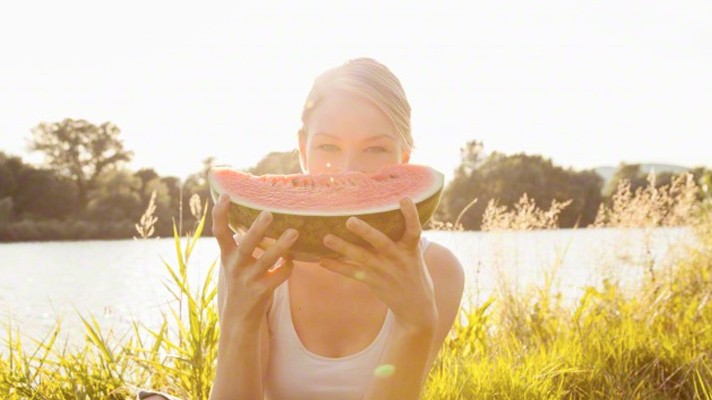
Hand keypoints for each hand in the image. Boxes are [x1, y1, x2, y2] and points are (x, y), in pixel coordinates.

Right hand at [212, 194, 298, 323]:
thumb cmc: (240, 282)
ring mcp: (249, 279)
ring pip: (267, 260)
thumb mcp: (234, 263)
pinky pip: (280, 275)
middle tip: (268, 213)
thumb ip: (239, 244)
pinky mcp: (262, 291)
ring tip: (294, 232)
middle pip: (245, 245)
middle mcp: (236, 266)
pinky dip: (288, 266)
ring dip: (281, 246)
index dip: (220, 213)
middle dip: (256, 230)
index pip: (219, 232)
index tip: (226, 195)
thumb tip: (250, 217)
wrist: (239, 317)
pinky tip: (292, 260)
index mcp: (227, 256)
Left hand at [318, 197, 437, 333]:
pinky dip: (338, 267)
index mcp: (411, 248)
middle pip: (381, 242)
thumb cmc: (413, 272)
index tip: (404, 198)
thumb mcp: (413, 253)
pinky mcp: (374, 281)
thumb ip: (402, 236)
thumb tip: (385, 211)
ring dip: (343, 248)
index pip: (414, 229)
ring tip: (327, 238)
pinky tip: (322, 261)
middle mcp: (398, 258)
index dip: (411, 214)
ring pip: (362, 257)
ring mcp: (385, 271)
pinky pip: (353, 273)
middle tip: (349, 220)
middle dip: (366, 232)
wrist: (416, 306)